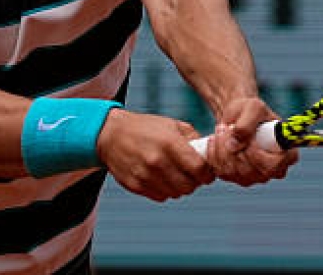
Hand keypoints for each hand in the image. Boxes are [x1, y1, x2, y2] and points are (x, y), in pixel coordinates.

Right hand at [95, 109, 215, 201]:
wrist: (111, 135)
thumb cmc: (146, 128)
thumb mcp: (172, 125)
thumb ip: (194, 139)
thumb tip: (210, 154)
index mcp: (170, 143)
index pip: (199, 169)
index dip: (208, 173)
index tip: (208, 172)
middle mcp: (157, 161)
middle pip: (189, 186)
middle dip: (195, 182)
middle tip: (193, 174)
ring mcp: (145, 175)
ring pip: (176, 194)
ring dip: (181, 187)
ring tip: (177, 175)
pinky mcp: (135, 186)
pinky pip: (161, 197)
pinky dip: (166, 190)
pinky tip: (163, 178)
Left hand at [205, 97, 297, 186]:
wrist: (238, 116)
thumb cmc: (251, 110)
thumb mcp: (252, 107)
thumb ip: (246, 123)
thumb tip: (234, 145)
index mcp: (287, 154)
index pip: (273, 165)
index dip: (255, 154)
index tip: (244, 136)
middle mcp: (274, 170)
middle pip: (250, 171)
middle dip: (232, 148)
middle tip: (226, 127)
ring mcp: (256, 177)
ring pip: (233, 172)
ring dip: (221, 149)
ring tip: (221, 129)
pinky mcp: (238, 178)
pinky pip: (222, 172)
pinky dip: (214, 154)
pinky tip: (215, 140)